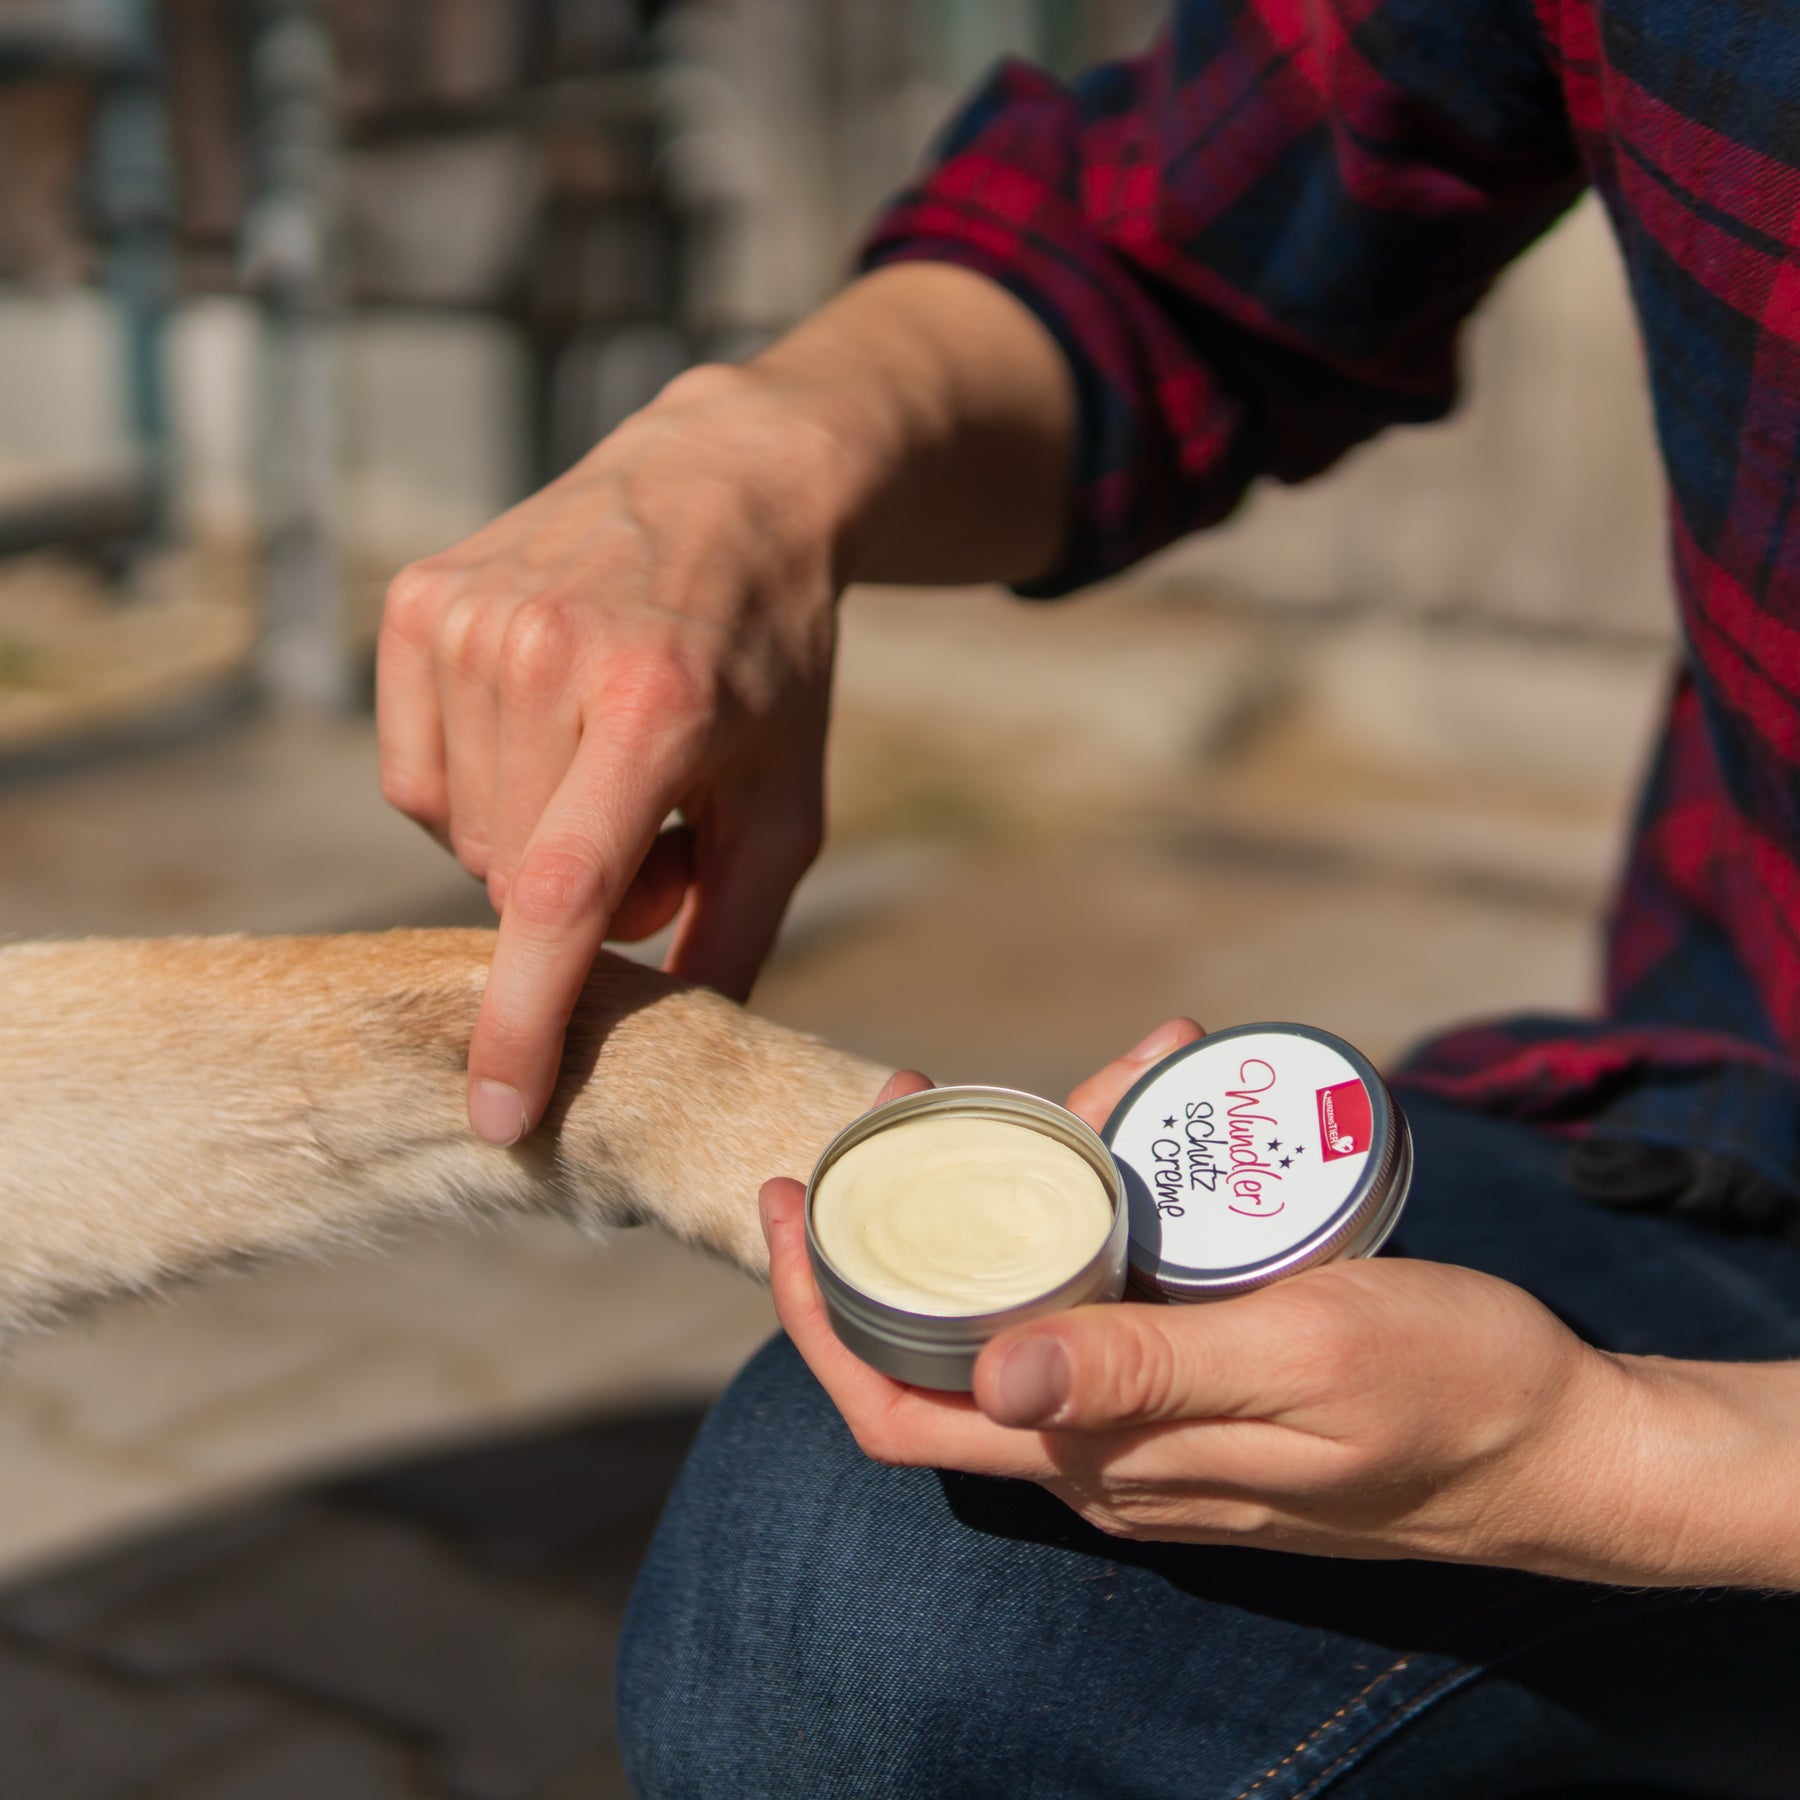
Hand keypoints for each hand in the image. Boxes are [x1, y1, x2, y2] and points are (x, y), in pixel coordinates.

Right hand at [378, 361, 854, 1143]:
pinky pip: (410, 777)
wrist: (725, 487)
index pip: (561, 893)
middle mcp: (546, 654)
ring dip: (530, 842)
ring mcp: (469, 620)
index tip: (498, 1113)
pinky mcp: (419, 601)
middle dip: (582, 901)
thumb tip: (680, 1055)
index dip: (524, 1018)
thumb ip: (737, 935)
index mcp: (655, 706)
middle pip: (513, 881)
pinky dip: (473, 793)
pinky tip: (540, 735)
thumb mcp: (790, 804)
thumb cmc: (769, 662)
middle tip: (657, 830)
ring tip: (606, 768)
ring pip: (458, 835)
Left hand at [761, 1020, 1643, 1580]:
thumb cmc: (1446, 1396)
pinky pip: (1112, 1288)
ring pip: (1034, 1299)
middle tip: (913, 1099)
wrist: (1560, 1442)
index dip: (813, 1318)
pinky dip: (1110, 1202)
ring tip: (1094, 1075)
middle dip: (908, 1222)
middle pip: (947, 1339)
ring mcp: (1148, 1416)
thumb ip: (1149, 1376)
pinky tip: (1164, 1110)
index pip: (897, 1412)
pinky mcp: (1197, 1378)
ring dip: (1031, 1190)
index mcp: (1104, 1457)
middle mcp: (1102, 1448)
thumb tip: (994, 1380)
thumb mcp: (1304, 1361)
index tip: (787, 1200)